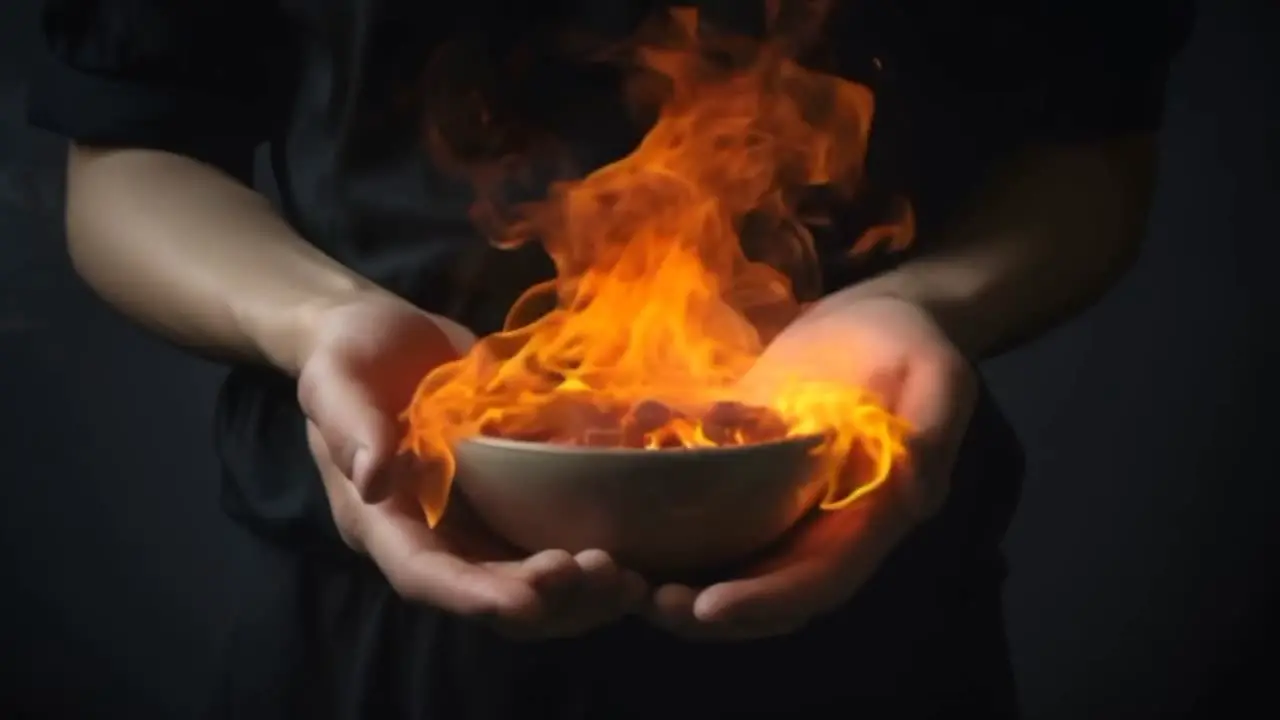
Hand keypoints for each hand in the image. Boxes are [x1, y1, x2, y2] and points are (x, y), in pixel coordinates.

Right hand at [298, 293, 646, 637]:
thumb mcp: (336, 379)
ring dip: (578, 593)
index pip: (426, 577)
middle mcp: (430, 537)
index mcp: (382, 521)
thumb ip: (351, 427)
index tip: (531, 599)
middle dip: (547, 599)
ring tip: (630, 578)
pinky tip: (636, 552)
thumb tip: (373, 480)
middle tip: (606, 575)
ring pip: (525, 586)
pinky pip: (546, 543)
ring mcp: (471, 524)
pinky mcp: (506, 502)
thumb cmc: (350, 354)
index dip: (477, 596)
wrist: (380, 336)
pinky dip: (587, 559)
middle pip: (487, 596)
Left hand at [647, 295, 976, 640]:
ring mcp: (778, 504)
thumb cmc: (910, 342)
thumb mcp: (936, 373)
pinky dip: (659, 518)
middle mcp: (820, 526)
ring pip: (727, 563)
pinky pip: (700, 510)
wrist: (876, 316)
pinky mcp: (743, 474)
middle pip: (764, 591)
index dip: (767, 601)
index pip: (819, 581)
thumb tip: (913, 494)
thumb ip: (931, 431)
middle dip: (707, 608)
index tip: (709, 607)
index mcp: (869, 520)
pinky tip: (612, 504)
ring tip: (618, 571)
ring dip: (676, 577)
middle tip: (646, 601)